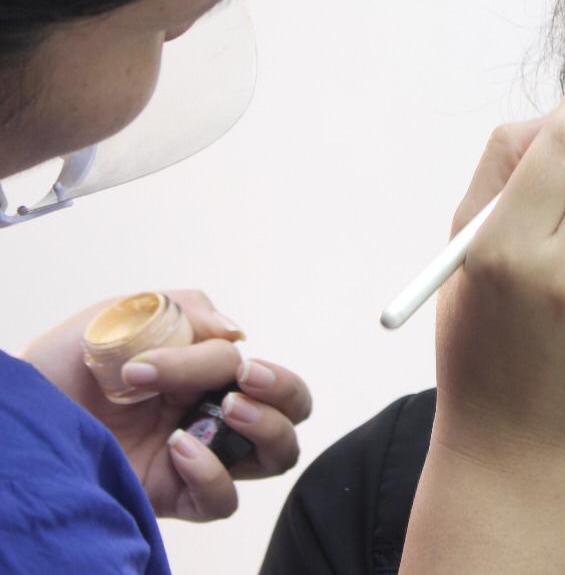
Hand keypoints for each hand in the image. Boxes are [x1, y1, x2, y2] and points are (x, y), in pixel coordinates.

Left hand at [20, 290, 311, 520]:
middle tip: (243, 380)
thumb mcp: (126, 314)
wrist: (20, 415)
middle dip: (285, 390)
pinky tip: (177, 449)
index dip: (231, 360)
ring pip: (276, 456)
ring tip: (226, 411)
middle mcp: (212, 412)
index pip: (254, 368)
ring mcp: (200, 455)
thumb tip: (239, 334)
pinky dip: (212, 474)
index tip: (193, 358)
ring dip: (267, 428)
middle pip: (292, 409)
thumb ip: (187, 310)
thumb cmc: (64, 366)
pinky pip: (223, 500)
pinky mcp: (177, 495)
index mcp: (207, 370)